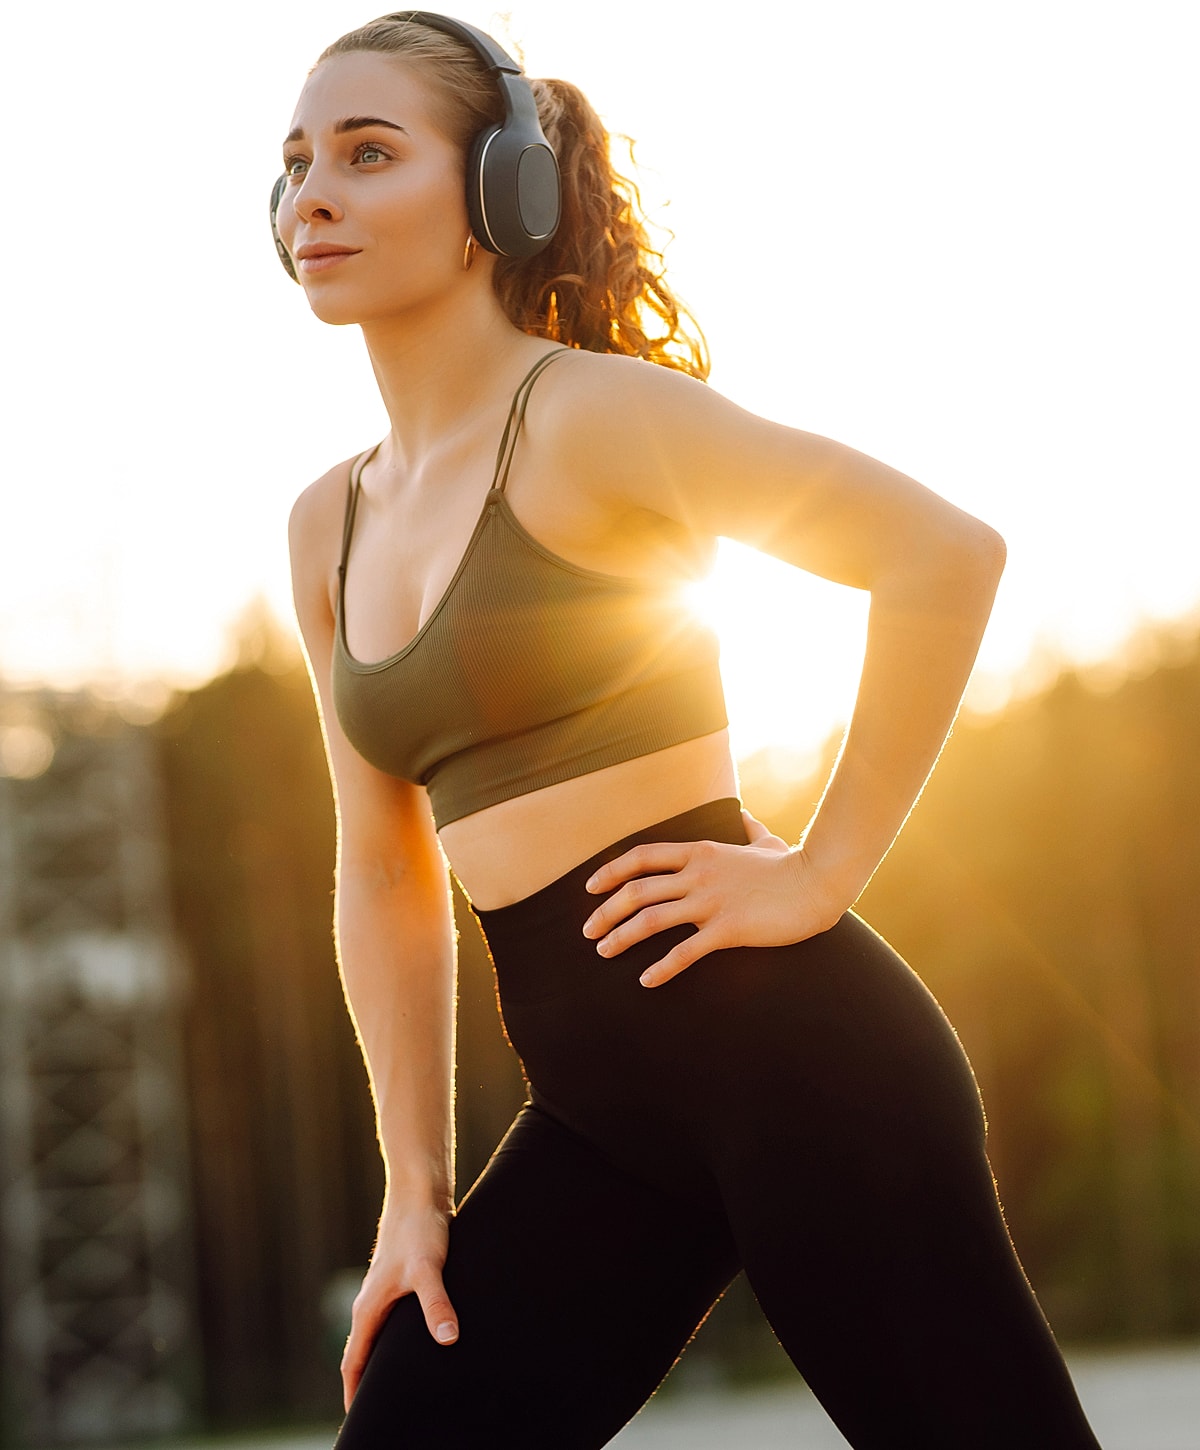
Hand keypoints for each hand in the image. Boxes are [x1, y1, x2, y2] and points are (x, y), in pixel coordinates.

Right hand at [341, 1200, 457, 1410]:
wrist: (420, 1191)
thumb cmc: (420, 1228)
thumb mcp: (429, 1269)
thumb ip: (437, 1304)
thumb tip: (448, 1340)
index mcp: (368, 1309)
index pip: (354, 1364)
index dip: (354, 1396)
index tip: (356, 1425)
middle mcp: (372, 1303)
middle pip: (363, 1356)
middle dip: (367, 1387)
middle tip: (381, 1416)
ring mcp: (386, 1292)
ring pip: (379, 1338)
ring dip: (383, 1363)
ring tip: (400, 1390)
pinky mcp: (403, 1281)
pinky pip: (396, 1322)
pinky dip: (399, 1342)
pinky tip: (423, 1345)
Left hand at [582, 809, 849, 986]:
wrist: (819, 883)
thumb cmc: (792, 865)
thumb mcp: (766, 840)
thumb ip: (749, 829)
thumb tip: (745, 816)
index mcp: (701, 852)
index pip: (642, 857)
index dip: (610, 871)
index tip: (590, 887)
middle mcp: (698, 874)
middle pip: (636, 889)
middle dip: (605, 911)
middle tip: (588, 931)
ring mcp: (711, 901)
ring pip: (651, 919)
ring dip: (621, 937)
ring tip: (604, 953)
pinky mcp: (727, 929)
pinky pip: (685, 951)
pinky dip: (661, 968)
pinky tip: (646, 981)